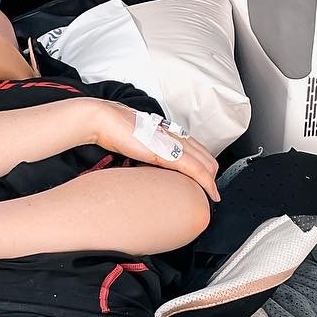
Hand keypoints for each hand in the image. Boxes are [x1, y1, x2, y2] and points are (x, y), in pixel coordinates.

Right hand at [87, 100, 219, 201]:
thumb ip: (145, 148)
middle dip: (211, 176)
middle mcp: (176, 136)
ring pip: (207, 164)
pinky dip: (208, 184)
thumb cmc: (114, 129)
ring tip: (210, 196)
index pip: (197, 149)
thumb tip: (142, 160)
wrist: (105, 120)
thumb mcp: (135, 140)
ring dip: (211, 182)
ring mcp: (175, 144)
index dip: (204, 165)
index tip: (203, 180)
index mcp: (168, 132)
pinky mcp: (170, 154)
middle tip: (209, 192)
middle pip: (207, 157)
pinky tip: (211, 194)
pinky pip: (197, 170)